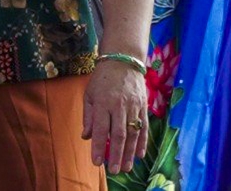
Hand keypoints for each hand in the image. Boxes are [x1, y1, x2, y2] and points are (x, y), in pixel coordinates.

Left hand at [83, 55, 149, 172]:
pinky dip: (143, 140)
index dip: (99, 147)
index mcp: (103, 104)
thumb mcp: (89, 95)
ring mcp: (133, 105)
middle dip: (117, 154)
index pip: (101, 130)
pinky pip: (144, 125)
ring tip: (128, 167)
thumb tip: (86, 137)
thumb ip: (88, 117)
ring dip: (130, 151)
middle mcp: (119, 105)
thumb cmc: (102, 79)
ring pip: (133, 132)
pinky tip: (141, 153)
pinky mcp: (143, 104)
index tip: (97, 162)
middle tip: (115, 170)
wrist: (123, 59)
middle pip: (119, 134)